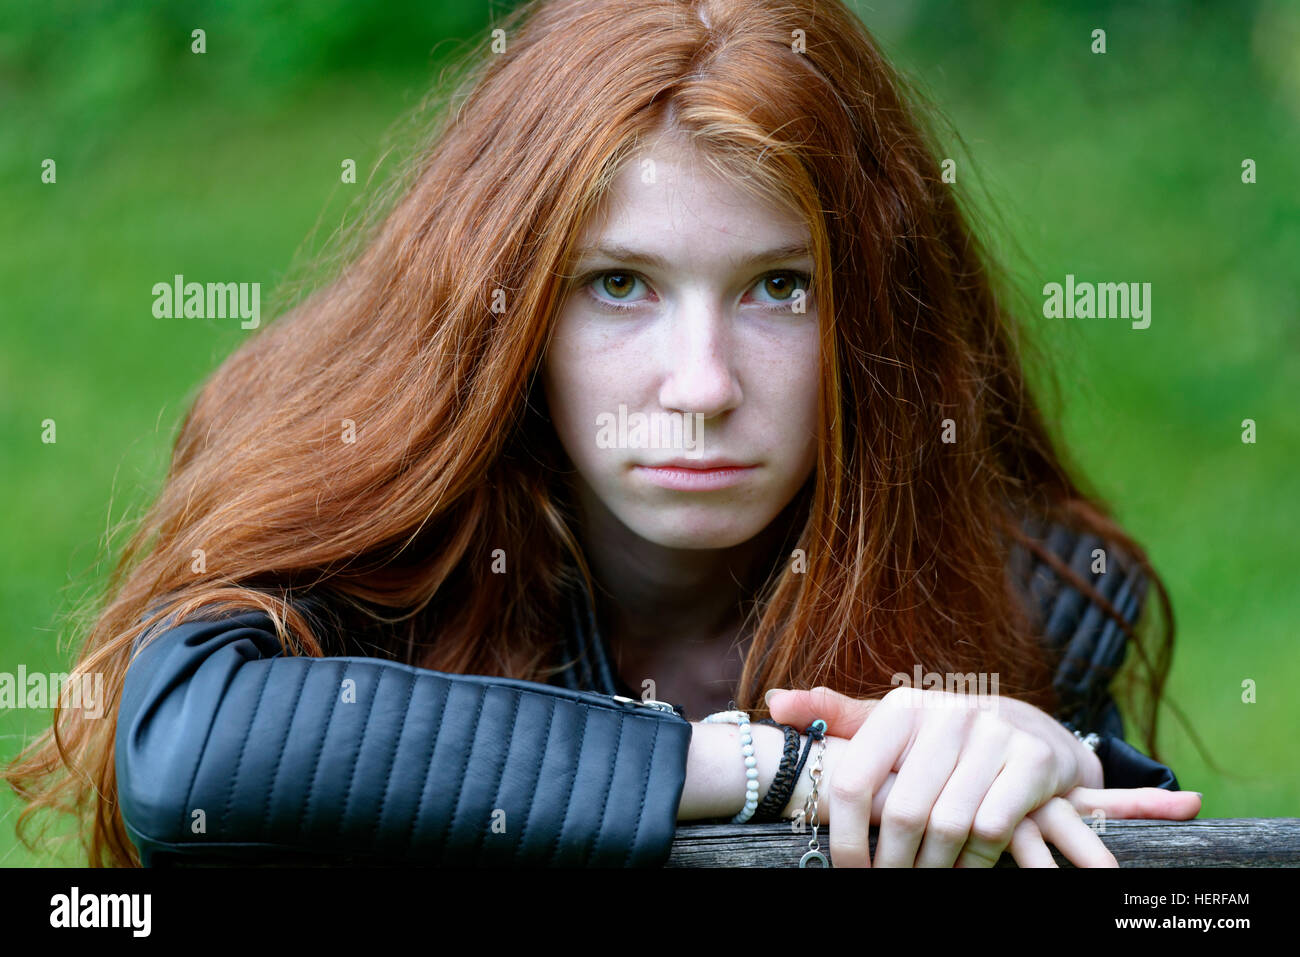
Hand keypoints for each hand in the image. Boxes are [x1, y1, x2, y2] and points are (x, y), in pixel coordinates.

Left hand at [769, 686, 1199, 866]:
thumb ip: (836, 716)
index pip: (853, 780)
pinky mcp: (1034, 759)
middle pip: (902, 813)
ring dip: (932, 867)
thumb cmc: (942, 739)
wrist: (1032, 731)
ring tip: (921, 879)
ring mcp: (995, 733)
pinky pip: (991, 829)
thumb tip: (774, 702)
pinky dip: (974, 862)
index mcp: (901, 707)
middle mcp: (947, 713)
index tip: (848, 871)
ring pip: (948, 826)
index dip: (842, 837)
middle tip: (888, 883)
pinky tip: (962, 868)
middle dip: (891, 863)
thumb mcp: (891, 724)